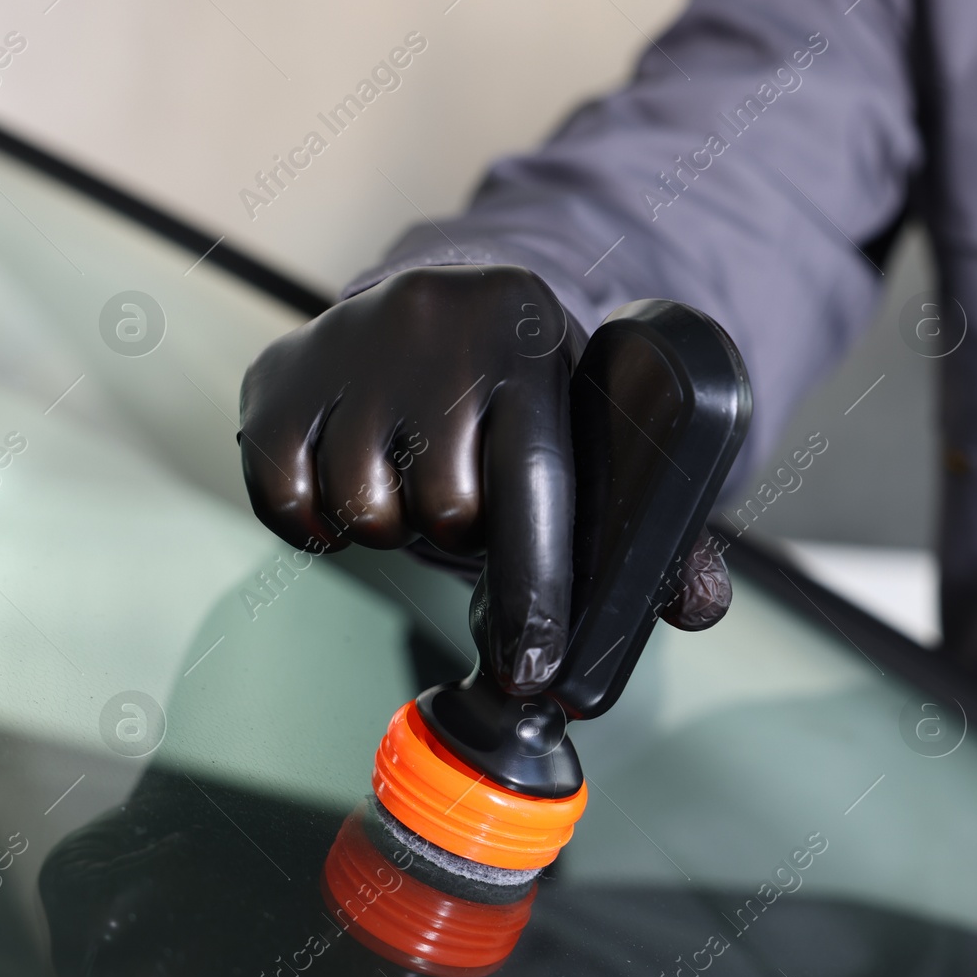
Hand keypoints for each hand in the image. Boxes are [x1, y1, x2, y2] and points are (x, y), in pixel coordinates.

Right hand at [239, 265, 728, 695]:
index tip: (535, 668)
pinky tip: (349, 474)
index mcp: (531, 335)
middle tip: (468, 504)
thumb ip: (660, 528)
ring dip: (391, 525)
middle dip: (459, 534)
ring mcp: (347, 343)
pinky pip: (288, 503)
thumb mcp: (593, 434)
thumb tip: (700, 608)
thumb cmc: (521, 396)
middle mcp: (436, 323)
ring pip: (365, 510)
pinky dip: (315, 519)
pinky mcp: (276, 375)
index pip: (533, 484)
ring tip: (413, 477)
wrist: (433, 308)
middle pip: (444, 508)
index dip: (534, 589)